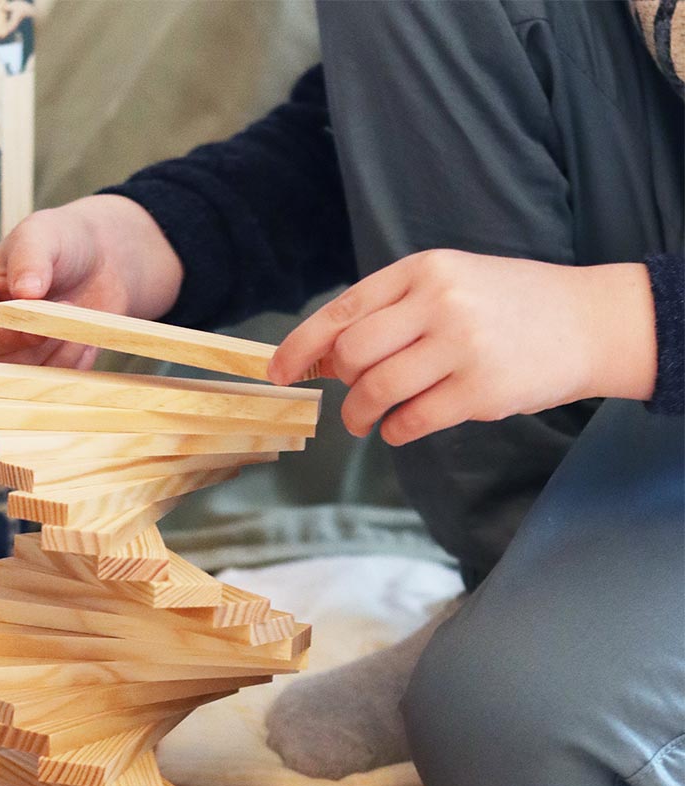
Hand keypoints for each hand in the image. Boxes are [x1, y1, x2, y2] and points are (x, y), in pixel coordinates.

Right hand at [0, 194, 183, 372]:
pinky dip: (76, 364)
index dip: (9, 333)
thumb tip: (25, 292)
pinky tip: (82, 334)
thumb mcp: (42, 235)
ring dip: (63, 353)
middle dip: (41, 345)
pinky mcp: (39, 380)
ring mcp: (9, 366)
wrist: (100, 264)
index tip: (45, 317)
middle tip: (69, 307)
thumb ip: (30, 259)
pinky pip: (56, 390)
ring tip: (76, 314)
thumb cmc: (60, 244)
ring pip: (30, 383)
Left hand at [269, 250, 656, 445]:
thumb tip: (321, 356)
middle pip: (353, 354)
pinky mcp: (481, 391)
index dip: (301, 346)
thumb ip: (388, 313)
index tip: (279, 372)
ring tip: (365, 422)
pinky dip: (395, 432)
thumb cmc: (506, 305)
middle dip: (342, 383)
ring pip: (377, 391)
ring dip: (359, 415)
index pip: (342, 311)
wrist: (590, 321)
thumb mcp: (447, 285)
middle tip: (352, 396)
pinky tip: (401, 428)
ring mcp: (462, 346)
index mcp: (423, 269)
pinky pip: (412, 421)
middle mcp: (440, 301)